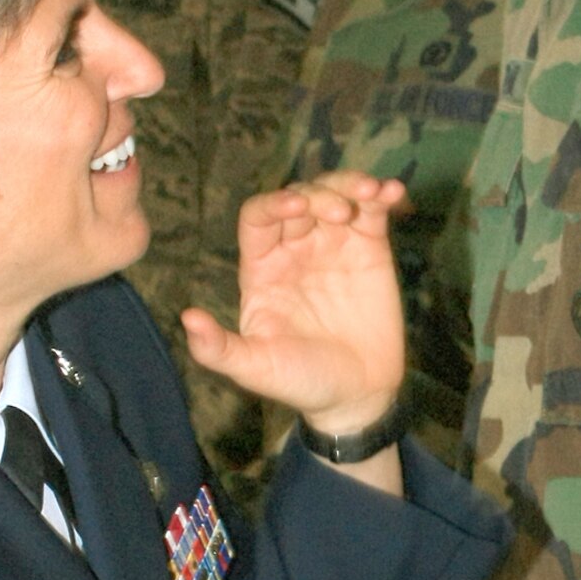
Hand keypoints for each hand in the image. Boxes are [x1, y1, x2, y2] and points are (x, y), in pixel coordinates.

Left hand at [182, 172, 405, 432]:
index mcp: (262, 268)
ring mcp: (333, 244)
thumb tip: (187, 318)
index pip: (259, 218)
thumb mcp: (257, 369)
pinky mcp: (370, 247)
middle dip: (318, 194)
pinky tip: (393, 191)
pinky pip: (372, 211)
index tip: (297, 207)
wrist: (357, 395)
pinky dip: (382, 196)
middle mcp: (294, 248)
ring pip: (335, 194)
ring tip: (371, 192)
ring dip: (349, 184)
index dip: (275, 204)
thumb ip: (219, 349)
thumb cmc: (301, 382)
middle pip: (300, 197)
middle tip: (341, 213)